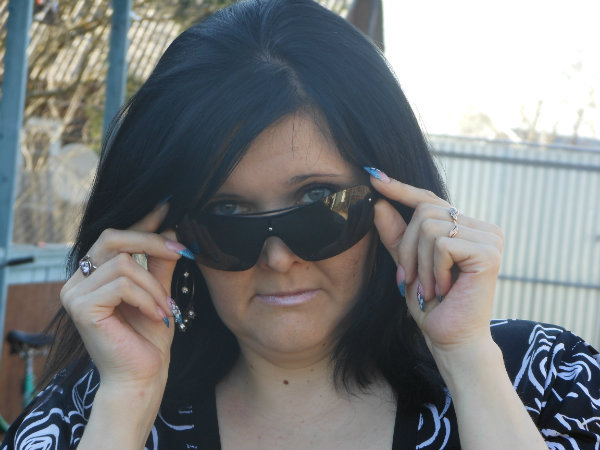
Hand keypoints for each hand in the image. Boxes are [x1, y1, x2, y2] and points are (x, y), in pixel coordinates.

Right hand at [60, 202, 184, 387]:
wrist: (143, 377)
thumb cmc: (149, 337)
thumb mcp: (159, 291)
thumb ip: (160, 262)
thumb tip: (170, 227)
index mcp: (94, 274)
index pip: (116, 237)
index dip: (142, 221)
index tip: (168, 207)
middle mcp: (78, 280)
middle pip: (114, 238)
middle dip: (152, 242)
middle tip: (182, 252)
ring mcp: (74, 293)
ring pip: (123, 263)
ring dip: (154, 285)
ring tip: (166, 307)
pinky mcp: (80, 307)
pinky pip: (122, 284)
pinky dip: (147, 298)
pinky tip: (157, 315)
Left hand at [367, 170, 503, 353]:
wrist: (450, 338)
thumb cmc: (431, 303)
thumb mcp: (406, 263)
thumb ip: (396, 234)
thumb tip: (379, 202)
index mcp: (465, 227)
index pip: (429, 199)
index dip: (400, 189)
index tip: (374, 176)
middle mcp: (481, 227)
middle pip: (424, 211)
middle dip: (408, 248)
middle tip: (411, 279)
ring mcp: (489, 237)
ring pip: (430, 227)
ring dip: (420, 263)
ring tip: (430, 287)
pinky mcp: (489, 251)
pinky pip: (441, 245)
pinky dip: (433, 270)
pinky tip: (445, 288)